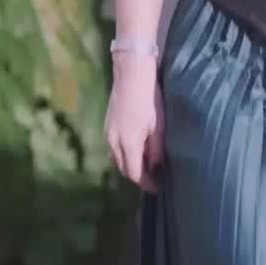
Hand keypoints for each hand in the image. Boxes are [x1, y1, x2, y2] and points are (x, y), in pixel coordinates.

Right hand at [104, 61, 165, 191]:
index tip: (156, 188)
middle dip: (137, 176)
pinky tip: (135, 149)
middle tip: (153, 178)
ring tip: (145, 165)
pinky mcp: (107, 125)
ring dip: (129, 165)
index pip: (134, 173)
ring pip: (117, 158)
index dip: (145, 184)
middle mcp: (113, 142)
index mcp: (128, 144)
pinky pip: (113, 147)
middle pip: (123, 168)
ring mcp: (108, 133)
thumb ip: (156, 150)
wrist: (131, 76)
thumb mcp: (158, 127)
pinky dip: (123, 154)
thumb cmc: (149, 100)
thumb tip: (155, 167)